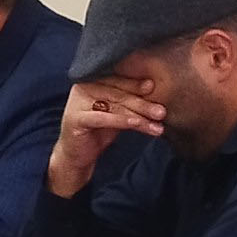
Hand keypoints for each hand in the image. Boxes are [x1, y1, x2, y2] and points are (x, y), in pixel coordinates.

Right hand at [47, 80, 166, 196]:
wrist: (75, 156)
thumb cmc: (97, 131)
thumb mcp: (116, 113)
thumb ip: (129, 101)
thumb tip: (153, 88)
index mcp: (92, 81)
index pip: (118, 80)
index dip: (137, 85)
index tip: (156, 89)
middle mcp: (83, 87)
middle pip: (119, 93)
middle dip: (143, 103)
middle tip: (161, 111)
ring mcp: (77, 102)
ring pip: (114, 105)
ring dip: (138, 114)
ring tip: (156, 123)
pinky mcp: (75, 118)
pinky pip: (103, 117)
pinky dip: (122, 120)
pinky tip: (137, 123)